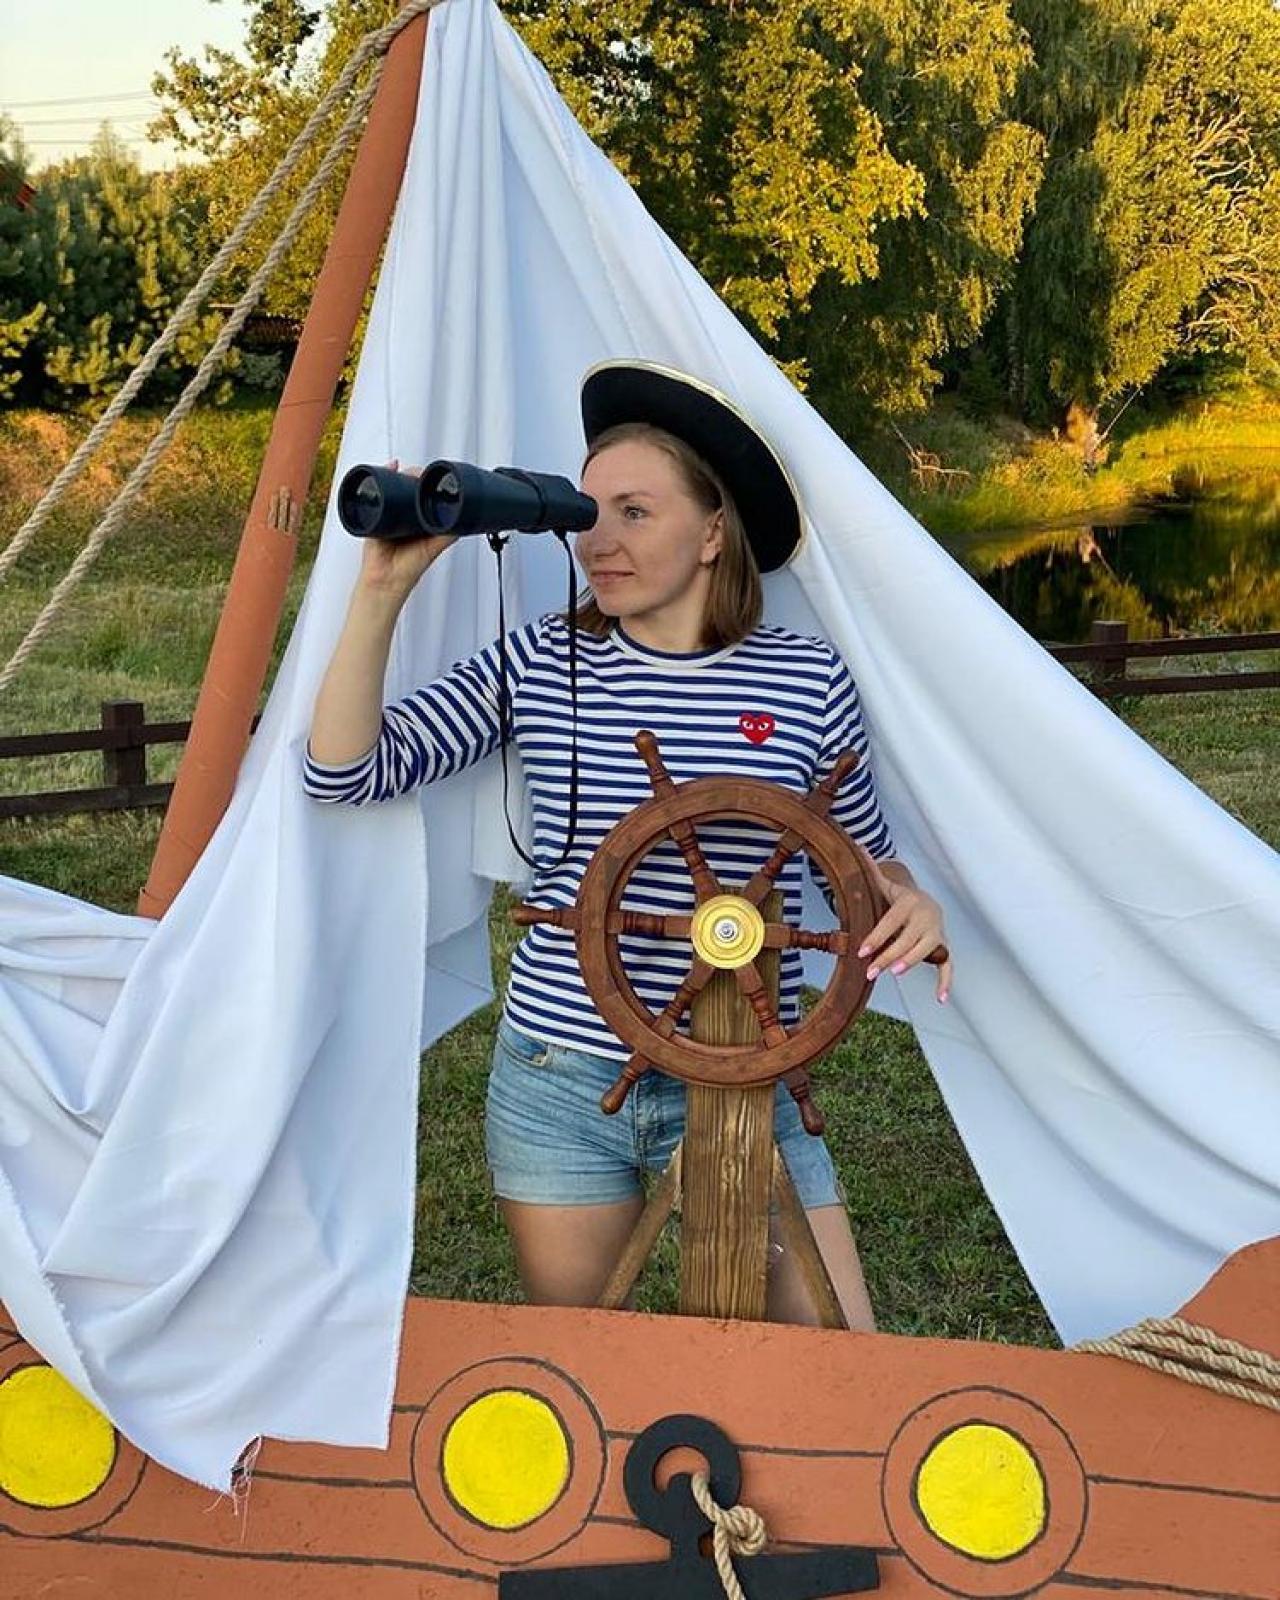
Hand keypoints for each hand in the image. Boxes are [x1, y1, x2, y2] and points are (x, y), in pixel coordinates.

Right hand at [356, 460, 457, 601]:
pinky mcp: (375, 516)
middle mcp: (406, 516)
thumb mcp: (434, 548)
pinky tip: (387, 471)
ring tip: (401, 471)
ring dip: (397, 477)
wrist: (385, 579)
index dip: (428, 484)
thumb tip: (464, 522)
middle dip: (412, 477)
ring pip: (393, 490)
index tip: (432, 476)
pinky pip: (376, 496)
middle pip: (409, 489)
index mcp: (421, 522)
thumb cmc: (409, 569)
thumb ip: (448, 534)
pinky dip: (379, 481)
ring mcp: (390, 514)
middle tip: (415, 474)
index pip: (425, 496)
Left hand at [858, 871, 951, 1003]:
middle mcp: (926, 916)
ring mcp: (937, 932)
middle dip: (888, 955)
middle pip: (906, 939)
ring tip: (894, 972)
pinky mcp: (943, 947)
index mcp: (909, 902)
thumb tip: (857, 846)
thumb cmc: (900, 900)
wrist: (926, 903)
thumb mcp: (886, 886)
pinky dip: (945, 982)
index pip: (891, 921)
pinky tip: (939, 998)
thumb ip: (872, 871)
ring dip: (910, 962)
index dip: (876, 936)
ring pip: (924, 950)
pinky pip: (947, 966)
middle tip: (871, 971)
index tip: (861, 951)